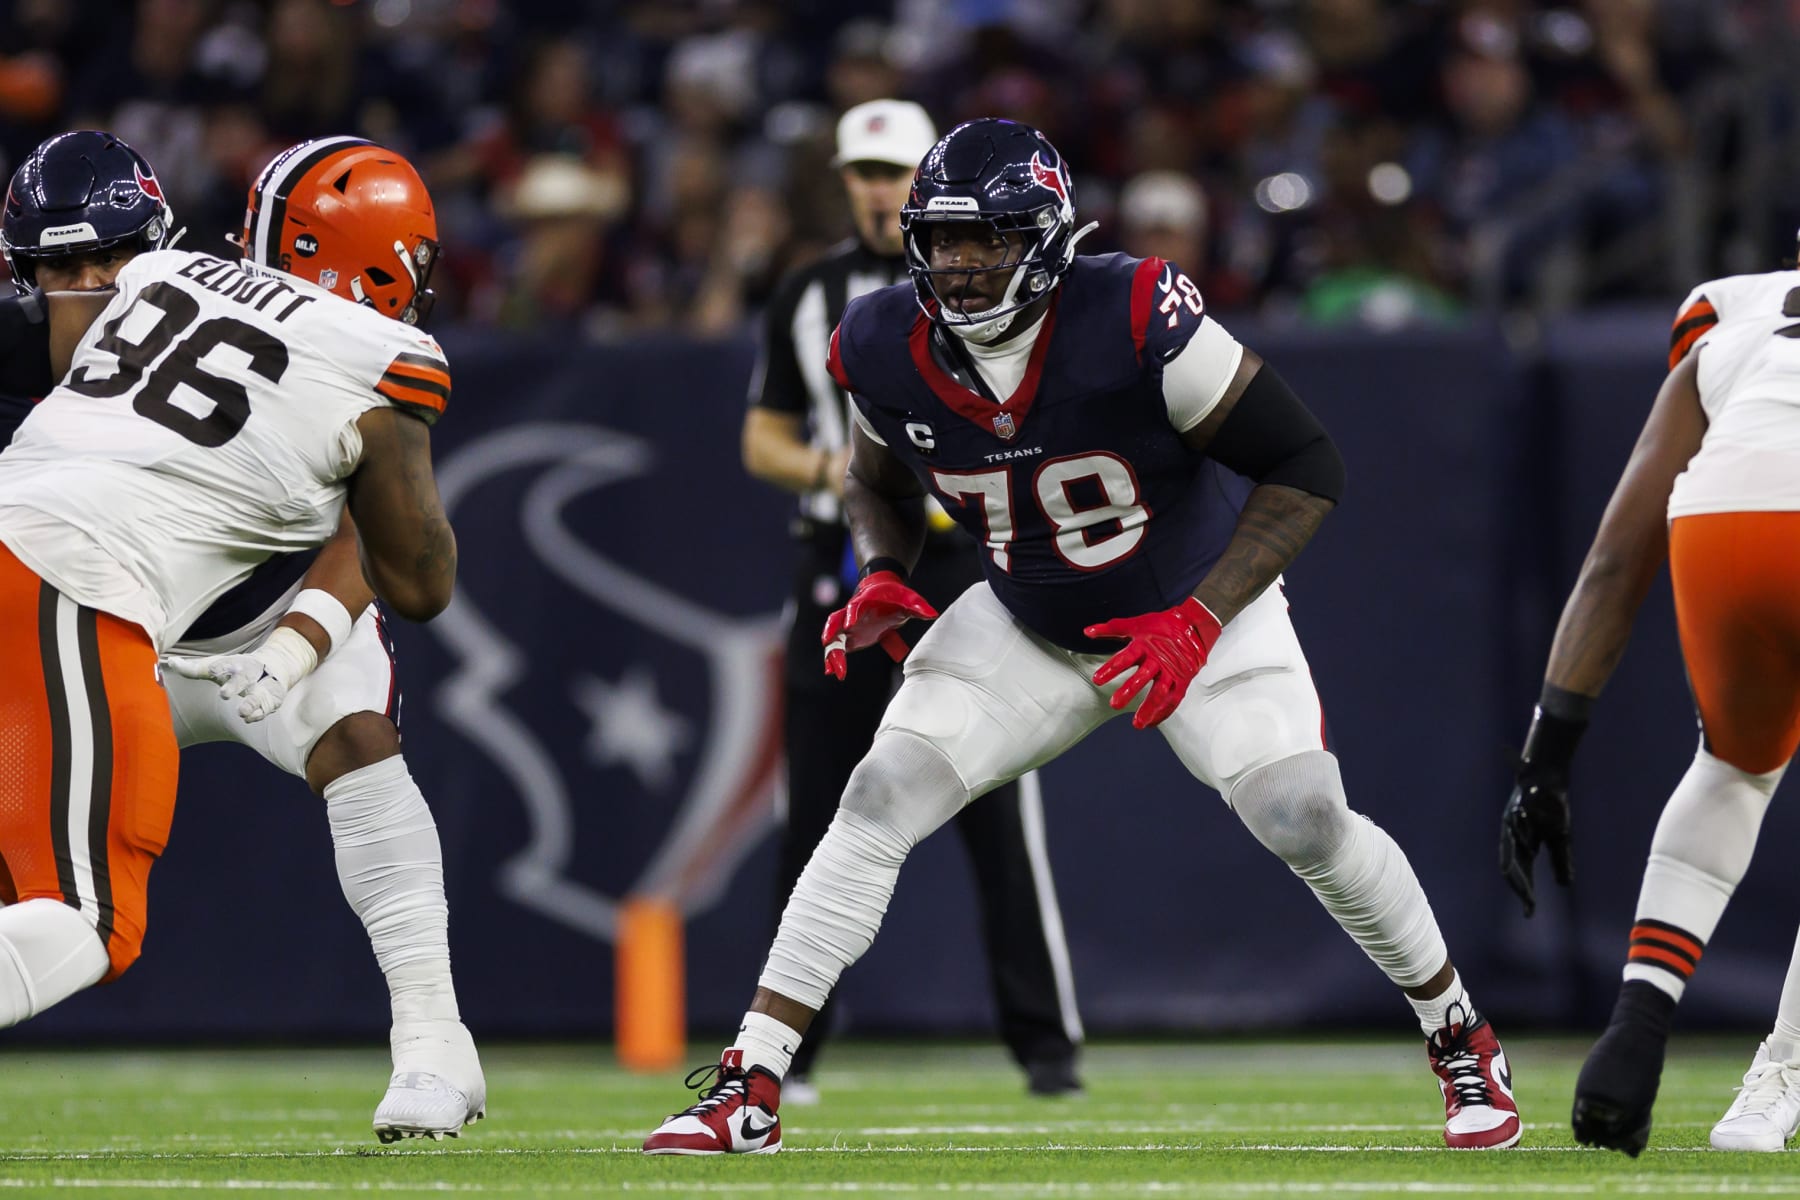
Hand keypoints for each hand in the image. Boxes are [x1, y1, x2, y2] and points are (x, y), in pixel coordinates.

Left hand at [161, 625, 317, 722]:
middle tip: (224, 694)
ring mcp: (261, 688)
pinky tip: (249, 718)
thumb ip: (193, 668)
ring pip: (256, 696)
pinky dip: (258, 714)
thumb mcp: (215, 666)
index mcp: (233, 665)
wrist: (273, 667)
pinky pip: (265, 708)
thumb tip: (170, 662)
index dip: (219, 667)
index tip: (212, 669)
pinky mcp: (271, 699)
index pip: (225, 665)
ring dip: (250, 704)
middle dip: (234, 686)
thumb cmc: (235, 669)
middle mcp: (248, 676)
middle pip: (242, 679)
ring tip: (242, 712)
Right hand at [821, 570, 936, 678]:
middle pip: (836, 621)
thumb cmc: (895, 596)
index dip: (851, 614)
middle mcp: (852, 613)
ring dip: (831, 652)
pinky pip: (838, 648)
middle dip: (830, 632)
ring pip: (835, 638)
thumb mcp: (908, 599)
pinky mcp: (850, 636)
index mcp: (865, 601)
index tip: (849, 624)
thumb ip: (918, 607)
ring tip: (831, 670)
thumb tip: (932, 614)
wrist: (882, 591)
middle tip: (827, 644)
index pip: (855, 606)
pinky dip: (834, 659)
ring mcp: (849, 625)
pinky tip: (832, 672)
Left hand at [1084, 597, 1221, 729]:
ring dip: (1149, 708)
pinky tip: (1152, 723)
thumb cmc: (1162, 625)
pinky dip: (1163, 712)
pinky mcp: (1183, 680)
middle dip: (1128, 691)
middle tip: (1115, 704)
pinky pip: (1174, 699)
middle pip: (1142, 677)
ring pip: (1160, 692)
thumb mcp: (1136, 624)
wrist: (1193, 626)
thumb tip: (1087, 631)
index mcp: (1145, 646)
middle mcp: (1158, 660)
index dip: (1111, 669)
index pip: (1125, 658)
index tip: (1097, 679)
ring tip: (1137, 723)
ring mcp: (1172, 671)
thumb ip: (1111, 629)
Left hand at [1499, 762, 1572, 917]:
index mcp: (1524, 847)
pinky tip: (1527, 852)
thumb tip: (1564, 885)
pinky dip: (1521, 841)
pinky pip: (1514, 829)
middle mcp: (1513, 838)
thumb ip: (1561, 861)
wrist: (1550, 781)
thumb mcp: (1560, 839)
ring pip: (1509, 852)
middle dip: (1521, 887)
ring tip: (1523, 891)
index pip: (1521, 874)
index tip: (1529, 912)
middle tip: (1528, 904)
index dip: (1525, 892)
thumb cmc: (1552, 810)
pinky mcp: (1514, 810)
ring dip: (1517, 873)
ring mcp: (1511, 825)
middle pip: (1511, 867)